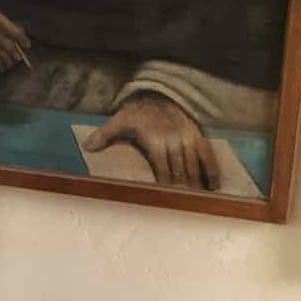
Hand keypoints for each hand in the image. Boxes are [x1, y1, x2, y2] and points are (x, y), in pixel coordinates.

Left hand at [84, 95, 220, 189]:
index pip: (163, 168)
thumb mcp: (118, 121)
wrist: (158, 94)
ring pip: (195, 164)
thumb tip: (87, 146)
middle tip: (184, 206)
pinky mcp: (197, 135)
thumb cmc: (136, 113)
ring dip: (196, 183)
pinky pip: (207, 154)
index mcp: (156, 141)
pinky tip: (214, 186)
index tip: (167, 199)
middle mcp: (174, 140)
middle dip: (183, 188)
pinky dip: (212, 170)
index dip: (166, 185)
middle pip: (180, 169)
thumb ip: (104, 135)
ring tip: (197, 200)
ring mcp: (187, 138)